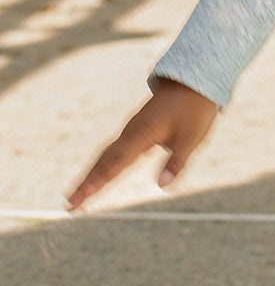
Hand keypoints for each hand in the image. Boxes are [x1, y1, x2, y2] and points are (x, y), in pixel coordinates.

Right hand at [66, 79, 217, 210]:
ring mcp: (132, 129)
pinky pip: (115, 149)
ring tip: (77, 195)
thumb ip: (177, 162)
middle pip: (104, 160)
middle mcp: (132, 131)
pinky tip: (99, 174)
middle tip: (69, 205)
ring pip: (107, 154)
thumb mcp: (192, 137)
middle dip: (86, 183)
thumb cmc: (195, 109)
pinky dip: (103, 164)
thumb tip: (163, 188)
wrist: (194, 80)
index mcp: (143, 133)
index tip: (81, 198)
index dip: (98, 181)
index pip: (116, 163)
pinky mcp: (137, 128)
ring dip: (91, 175)